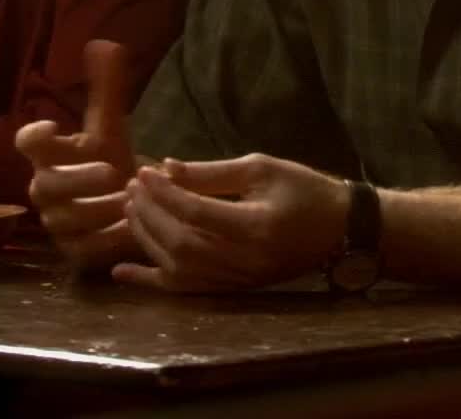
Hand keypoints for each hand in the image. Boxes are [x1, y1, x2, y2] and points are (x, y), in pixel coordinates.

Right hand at [14, 40, 139, 268]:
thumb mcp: (112, 124)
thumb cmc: (112, 159)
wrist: (130, 204)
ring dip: (97, 209)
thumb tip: (105, 44)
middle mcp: (45, 188)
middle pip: (45, 185)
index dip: (34, 136)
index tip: (54, 124)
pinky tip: (131, 226)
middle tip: (114, 171)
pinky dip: (107, 239)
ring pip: (65, 220)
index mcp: (50, 155)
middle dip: (79, 179)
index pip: (27, 142)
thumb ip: (108, 87)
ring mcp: (57, 222)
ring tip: (129, 199)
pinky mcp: (74, 251)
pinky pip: (83, 249)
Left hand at [113, 154, 348, 292]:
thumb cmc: (304, 191)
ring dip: (145, 238)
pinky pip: (185, 290)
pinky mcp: (233, 290)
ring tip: (130, 209)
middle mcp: (244, 261)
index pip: (195, 212)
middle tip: (132, 186)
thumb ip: (212, 173)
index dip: (164, 192)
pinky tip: (120, 273)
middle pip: (181, 241)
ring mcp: (237, 280)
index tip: (144, 172)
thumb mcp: (262, 168)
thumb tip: (166, 169)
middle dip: (150, 213)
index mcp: (256, 226)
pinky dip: (150, 282)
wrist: (340, 231)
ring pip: (178, 266)